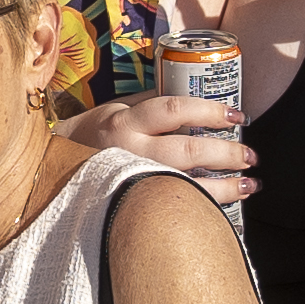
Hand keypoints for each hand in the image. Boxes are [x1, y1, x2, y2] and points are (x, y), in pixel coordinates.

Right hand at [66, 84, 252, 208]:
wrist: (55, 169)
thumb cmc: (94, 135)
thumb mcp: (117, 110)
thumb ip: (152, 103)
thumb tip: (196, 95)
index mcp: (125, 121)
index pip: (173, 110)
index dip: (209, 111)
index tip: (236, 116)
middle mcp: (127, 152)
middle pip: (186, 152)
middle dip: (225, 154)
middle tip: (250, 154)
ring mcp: (128, 182)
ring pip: (184, 186)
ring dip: (224, 187)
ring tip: (249, 184)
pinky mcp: (130, 204)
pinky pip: (173, 208)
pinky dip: (203, 208)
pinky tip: (224, 207)